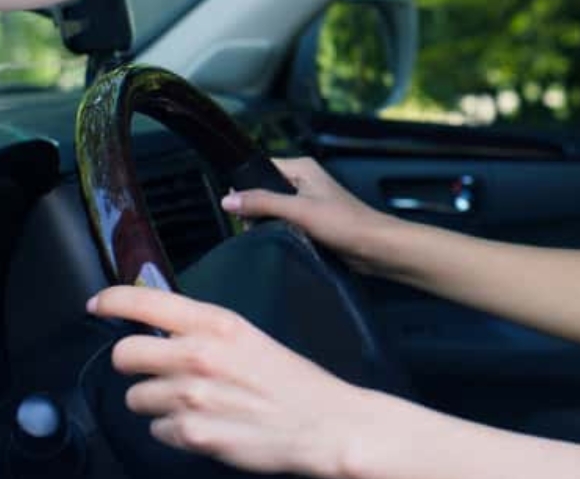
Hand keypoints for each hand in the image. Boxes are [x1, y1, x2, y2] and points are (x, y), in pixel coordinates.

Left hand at [87, 286, 381, 477]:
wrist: (325, 425)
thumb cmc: (296, 383)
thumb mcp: (252, 339)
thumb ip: (209, 333)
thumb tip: (168, 332)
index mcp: (219, 325)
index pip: (146, 302)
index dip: (113, 301)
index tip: (98, 304)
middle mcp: (199, 356)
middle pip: (125, 355)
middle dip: (134, 364)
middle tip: (154, 369)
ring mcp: (193, 397)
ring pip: (136, 398)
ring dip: (155, 402)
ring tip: (190, 403)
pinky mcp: (193, 435)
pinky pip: (156, 431)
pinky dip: (173, 431)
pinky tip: (203, 424)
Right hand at [222, 157, 391, 273]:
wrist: (374, 247)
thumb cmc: (347, 224)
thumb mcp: (299, 210)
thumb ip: (262, 203)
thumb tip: (229, 200)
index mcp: (302, 168)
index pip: (260, 168)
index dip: (245, 186)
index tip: (235, 205)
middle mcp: (305, 181)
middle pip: (263, 190)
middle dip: (255, 209)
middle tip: (255, 225)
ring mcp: (308, 202)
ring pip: (273, 210)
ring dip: (268, 223)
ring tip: (274, 233)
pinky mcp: (312, 221)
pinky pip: (285, 224)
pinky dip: (280, 232)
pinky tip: (283, 241)